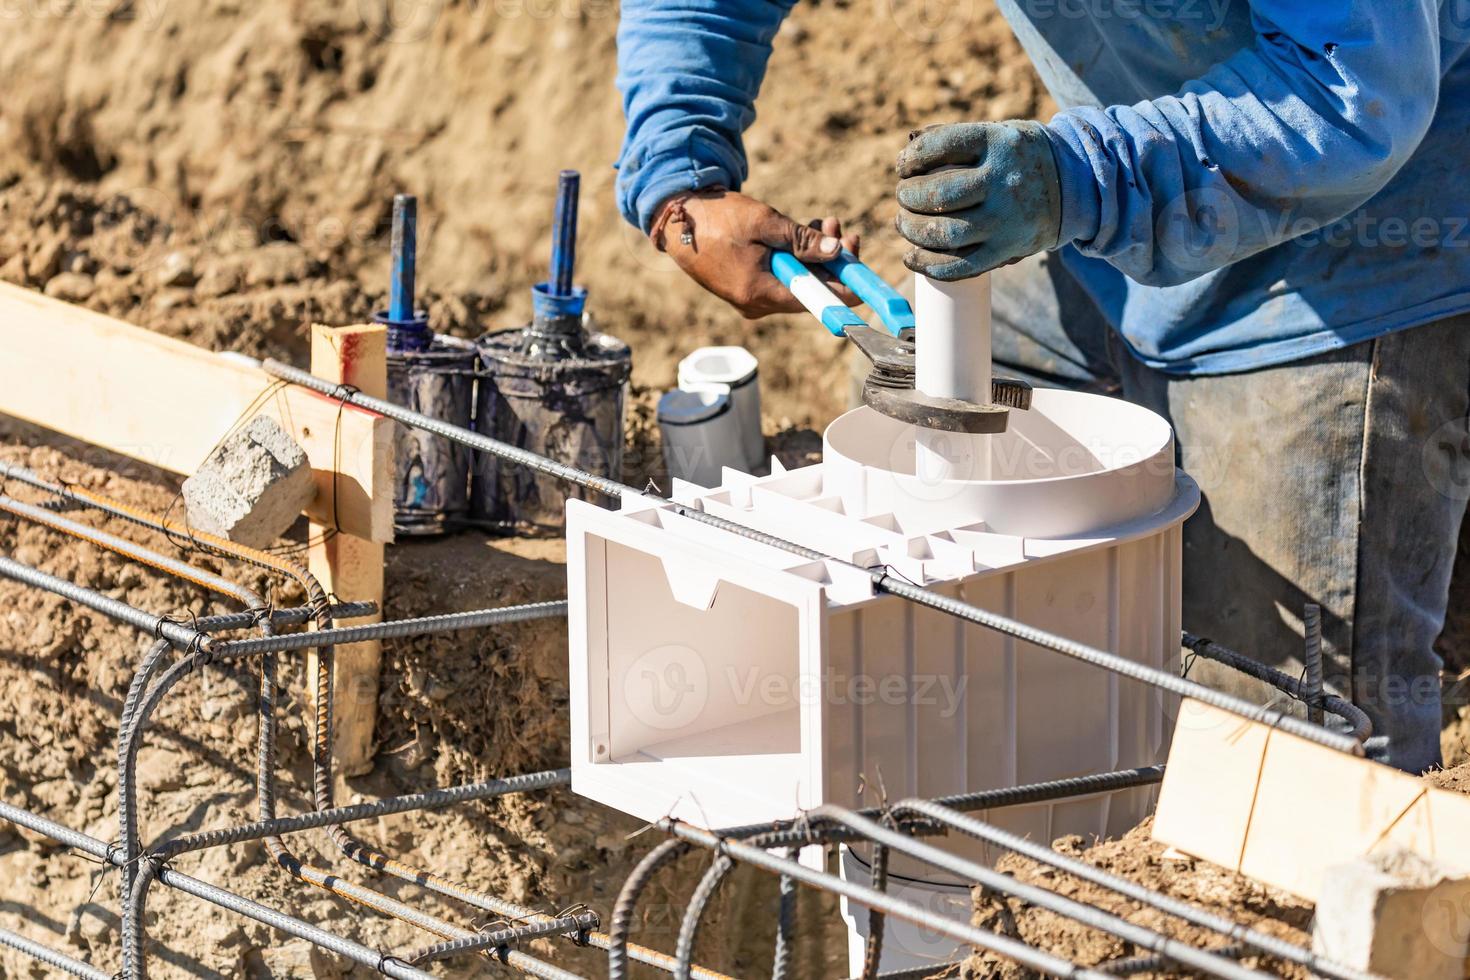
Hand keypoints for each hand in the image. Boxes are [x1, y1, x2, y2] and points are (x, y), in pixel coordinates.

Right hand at [650, 189, 861, 318]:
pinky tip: (804, 232)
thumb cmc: (717, 218)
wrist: (676, 219)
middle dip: (831, 262)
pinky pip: (781, 276)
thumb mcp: (765, 223)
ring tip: (825, 222)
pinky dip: (795, 257)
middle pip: (809, 290)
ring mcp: (750, 296)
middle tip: (843, 232)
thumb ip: (802, 240)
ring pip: (797, 280)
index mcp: (759, 294)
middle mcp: (756, 303)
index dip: (845, 290)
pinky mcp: (746, 286)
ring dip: (815, 254)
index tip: (866, 280)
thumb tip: (836, 253)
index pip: (815, 301)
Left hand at [895, 121, 1061, 280]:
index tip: (903, 166)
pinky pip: (960, 266)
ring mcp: (1006, 220)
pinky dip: (928, 264)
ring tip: (903, 223)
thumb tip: (908, 146)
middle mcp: (1003, 182)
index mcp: (999, 143)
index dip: (912, 157)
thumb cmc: (1020, 157)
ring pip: (944, 234)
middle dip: (908, 197)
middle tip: (903, 196)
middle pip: (938, 196)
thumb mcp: (997, 133)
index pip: (941, 146)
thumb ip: (954, 137)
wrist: (1075, 185)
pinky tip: (912, 256)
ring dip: (912, 231)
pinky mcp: (1008, 250)